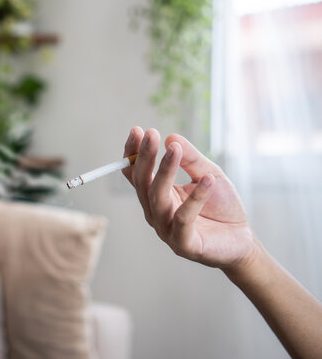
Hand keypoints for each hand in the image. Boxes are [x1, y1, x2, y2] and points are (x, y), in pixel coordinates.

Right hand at [123, 127, 257, 270]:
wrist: (241, 239)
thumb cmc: (221, 207)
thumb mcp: (209, 173)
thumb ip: (191, 158)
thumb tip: (171, 138)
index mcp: (156, 196)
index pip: (136, 174)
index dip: (133, 153)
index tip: (138, 130)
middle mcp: (155, 212)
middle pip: (142, 183)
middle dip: (145, 157)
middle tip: (151, 134)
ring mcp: (167, 230)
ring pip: (158, 198)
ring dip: (165, 172)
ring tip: (174, 150)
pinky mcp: (184, 244)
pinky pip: (184, 219)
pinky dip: (196, 198)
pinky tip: (208, 180)